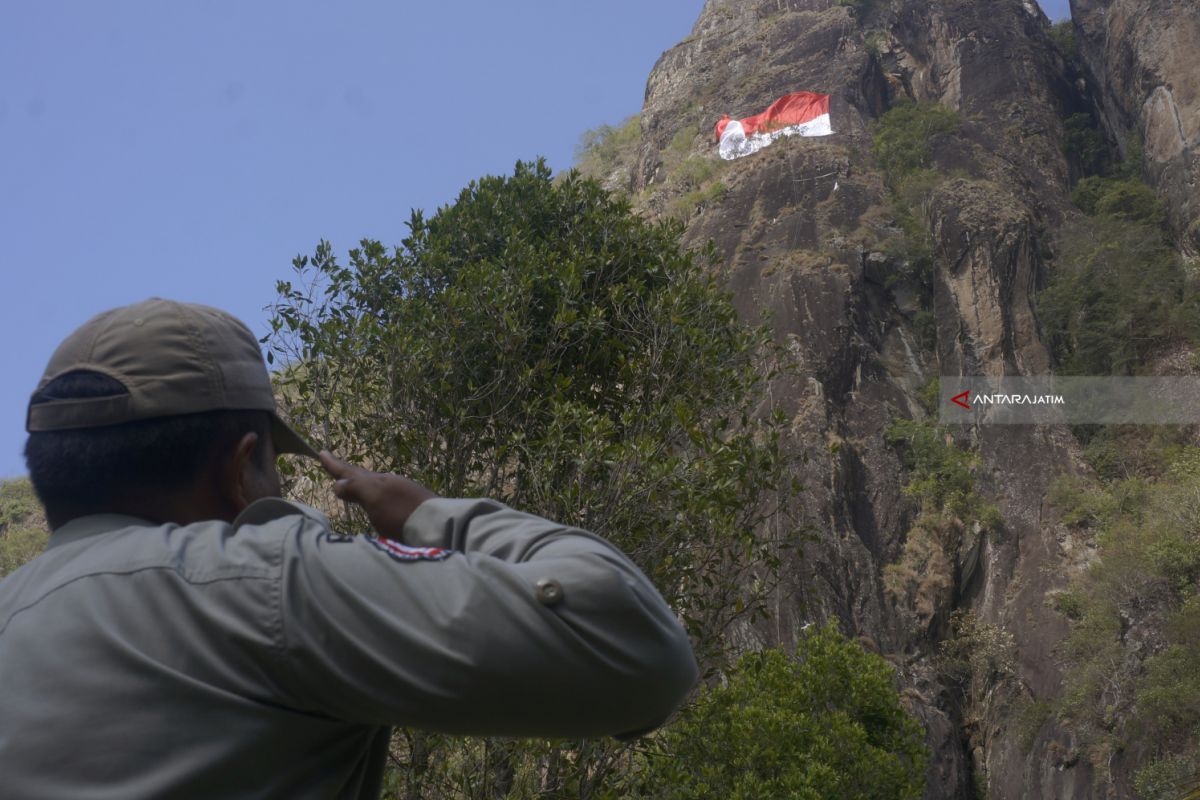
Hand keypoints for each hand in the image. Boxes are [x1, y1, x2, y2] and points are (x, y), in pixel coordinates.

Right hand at [319, 451, 437, 538]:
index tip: (321, 452)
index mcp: (377, 482)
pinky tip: (378, 502)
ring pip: (375, 484)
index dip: (335, 465)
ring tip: (350, 483)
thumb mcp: (375, 499)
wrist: (438, 526)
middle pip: (363, 476)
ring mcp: (401, 494)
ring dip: (360, 483)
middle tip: (332, 462)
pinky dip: (374, 494)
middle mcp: (389, 484)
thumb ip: (356, 489)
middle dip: (346, 472)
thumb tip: (337, 484)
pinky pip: (386, 495)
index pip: (351, 472)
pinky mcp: (411, 506)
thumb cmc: (402, 514)